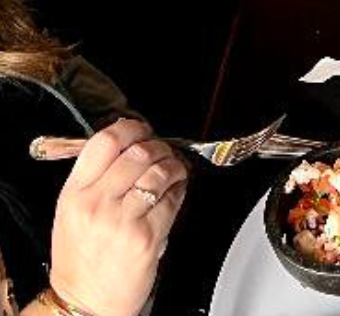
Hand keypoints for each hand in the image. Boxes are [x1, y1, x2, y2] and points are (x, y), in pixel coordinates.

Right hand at [49, 119, 187, 315]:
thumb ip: (95, 176)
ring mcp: (122, 220)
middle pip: (138, 152)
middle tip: (162, 152)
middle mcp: (97, 204)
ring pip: (159, 171)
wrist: (84, 304)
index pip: (105, 141)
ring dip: (173, 166)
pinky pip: (172, 199)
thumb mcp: (72, 212)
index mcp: (75, 194)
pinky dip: (179, 190)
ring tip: (173, 171)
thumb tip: (129, 140)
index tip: (142, 130)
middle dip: (158, 147)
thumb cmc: (81, 259)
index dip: (131, 128)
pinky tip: (175, 193)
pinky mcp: (146, 236)